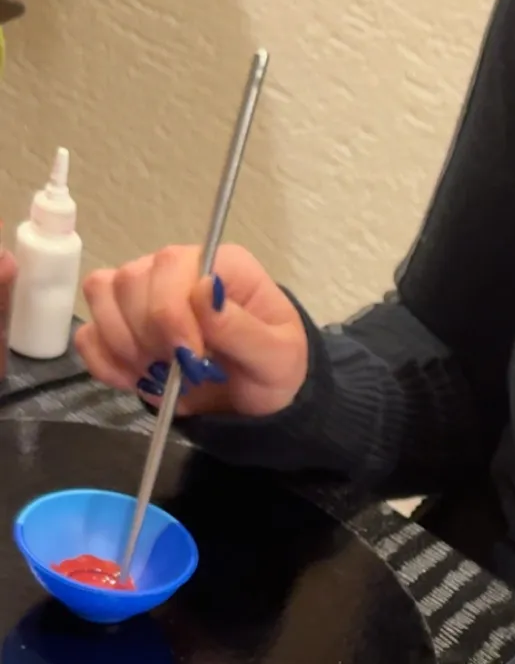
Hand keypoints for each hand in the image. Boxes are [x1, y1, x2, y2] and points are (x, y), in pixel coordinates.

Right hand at [77, 243, 309, 418]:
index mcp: (219, 264)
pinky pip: (89, 333)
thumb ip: (244, 328)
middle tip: (179, 371)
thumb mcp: (277, 357)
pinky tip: (137, 379)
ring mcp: (143, 293)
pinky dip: (105, 363)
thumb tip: (203, 292)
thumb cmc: (274, 370)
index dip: (170, 315)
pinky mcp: (122, 326)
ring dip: (124, 346)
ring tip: (160, 374)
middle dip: (148, 337)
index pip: (169, 266)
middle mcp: (175, 268)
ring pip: (101, 296)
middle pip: (128, 280)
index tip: (193, 358)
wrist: (259, 399)